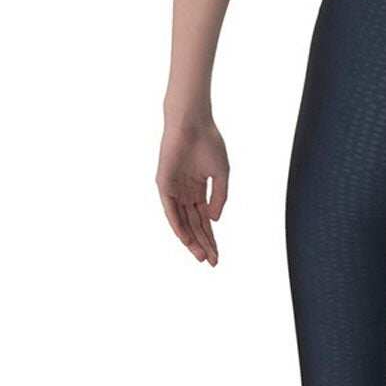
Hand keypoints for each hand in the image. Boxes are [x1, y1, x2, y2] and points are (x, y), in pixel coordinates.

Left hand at [155, 119, 228, 265]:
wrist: (193, 123)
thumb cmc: (208, 142)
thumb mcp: (222, 173)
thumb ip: (219, 197)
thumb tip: (214, 220)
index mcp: (198, 189)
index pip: (204, 220)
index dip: (212, 238)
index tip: (218, 256)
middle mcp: (185, 193)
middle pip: (194, 225)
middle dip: (204, 244)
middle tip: (212, 261)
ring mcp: (174, 190)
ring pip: (182, 222)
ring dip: (191, 240)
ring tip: (201, 256)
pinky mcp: (164, 185)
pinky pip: (170, 211)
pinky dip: (178, 226)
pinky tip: (186, 239)